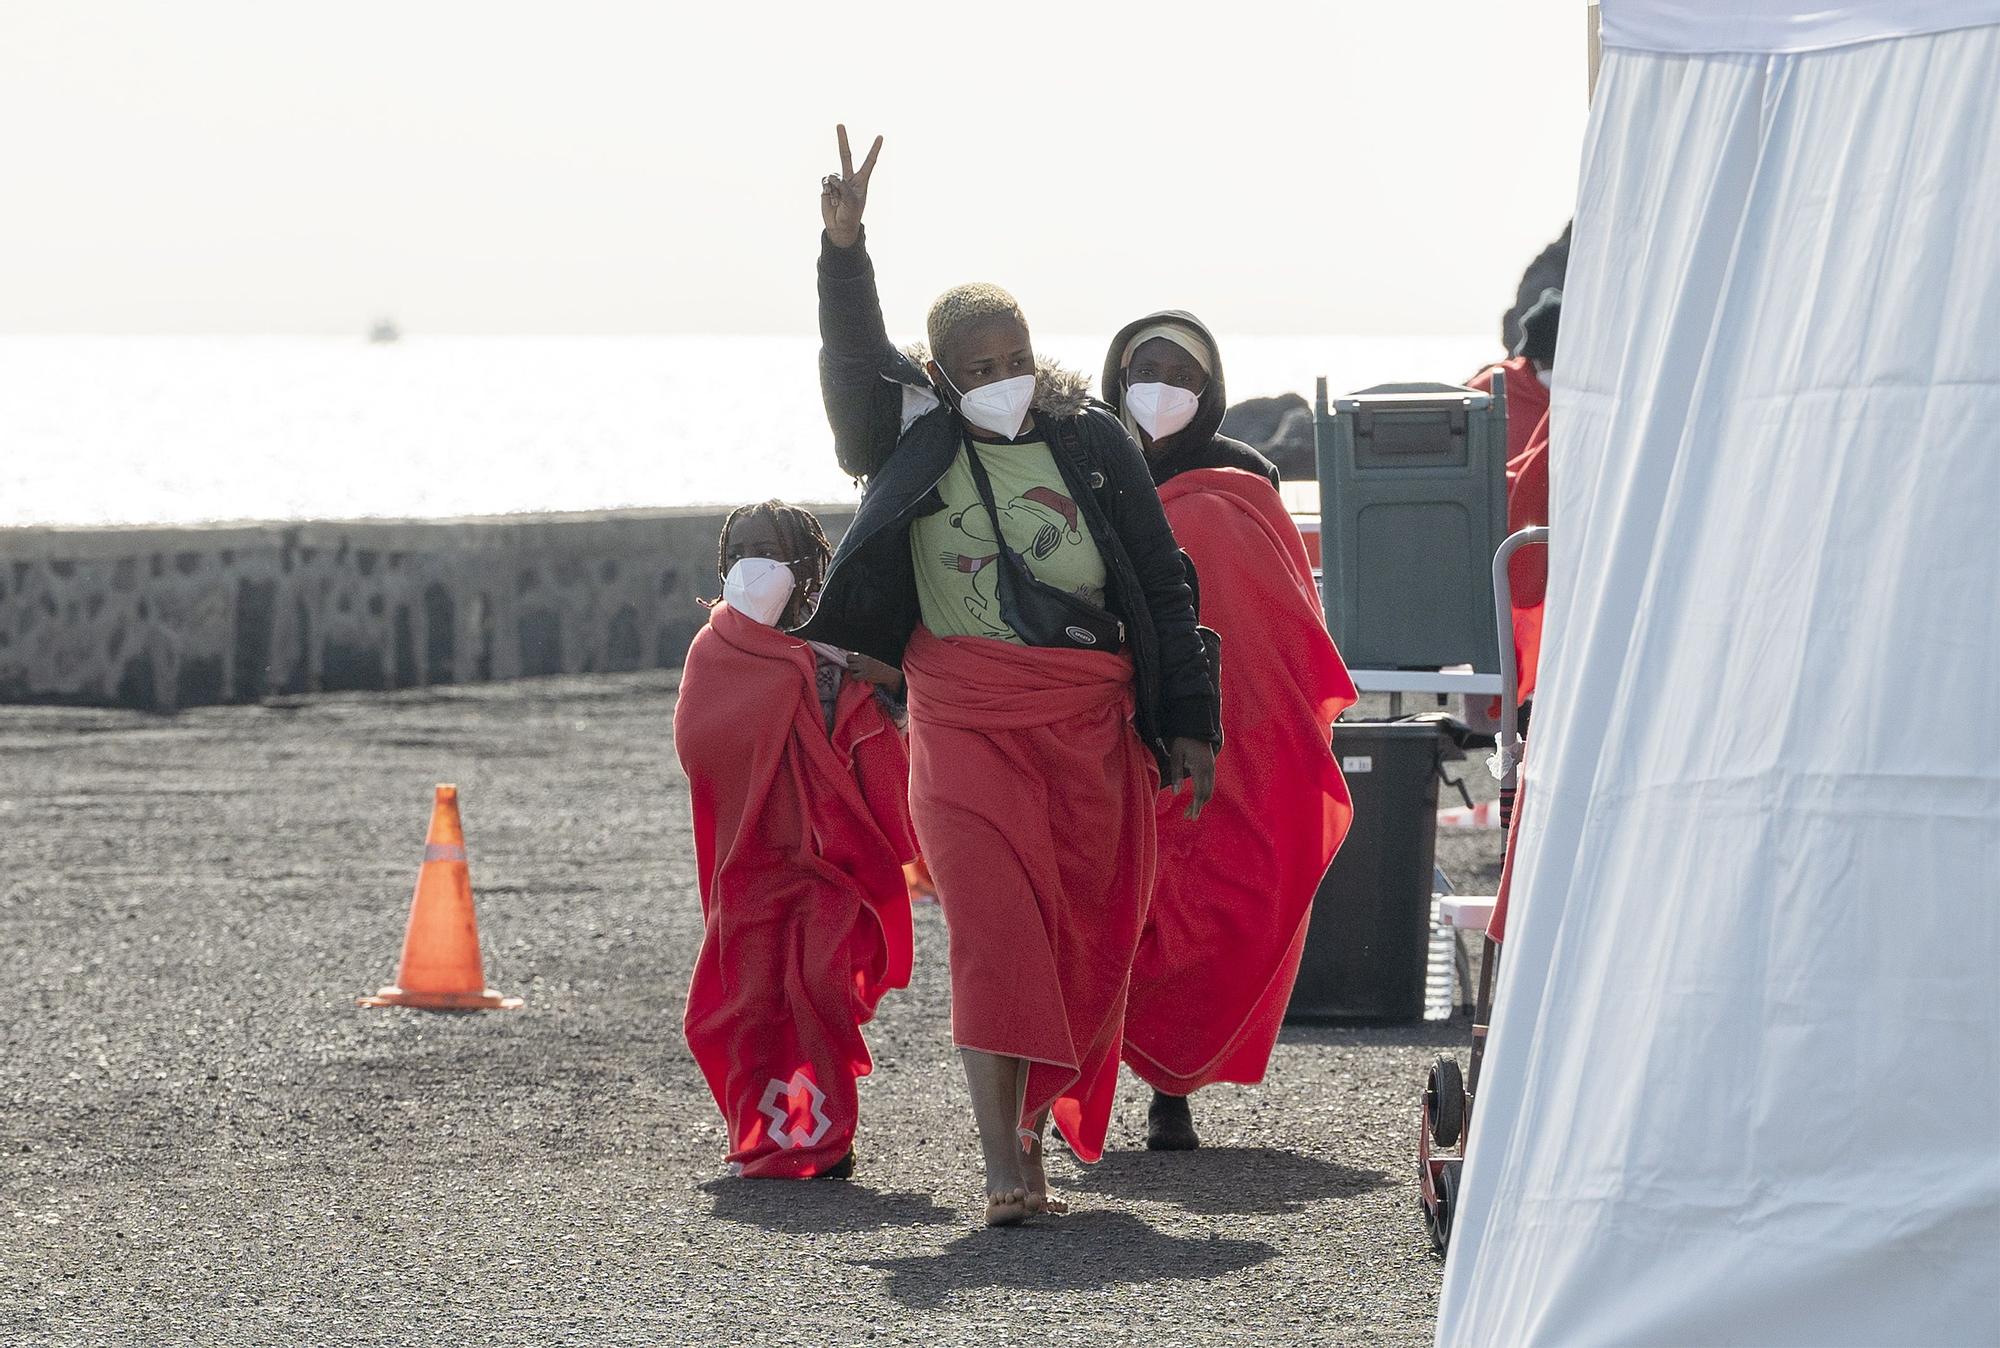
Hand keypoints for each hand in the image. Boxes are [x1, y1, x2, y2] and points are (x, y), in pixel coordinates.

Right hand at [820, 124, 881, 248]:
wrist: (839, 227)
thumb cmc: (851, 215)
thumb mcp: (852, 201)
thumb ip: (844, 186)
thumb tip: (833, 176)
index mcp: (861, 181)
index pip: (869, 162)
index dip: (874, 149)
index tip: (881, 136)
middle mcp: (849, 178)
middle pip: (845, 156)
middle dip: (842, 140)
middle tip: (839, 124)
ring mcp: (837, 182)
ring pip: (833, 174)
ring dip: (835, 187)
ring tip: (838, 201)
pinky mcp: (827, 187)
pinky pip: (825, 182)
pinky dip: (828, 190)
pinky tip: (832, 200)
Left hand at [847, 652, 902, 691]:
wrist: (888, 673)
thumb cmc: (881, 665)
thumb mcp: (872, 657)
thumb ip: (864, 656)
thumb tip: (856, 656)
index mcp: (865, 655)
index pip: (850, 655)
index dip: (851, 659)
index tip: (854, 663)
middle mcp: (863, 659)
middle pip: (848, 659)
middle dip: (850, 663)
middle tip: (855, 668)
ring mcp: (864, 667)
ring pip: (850, 667)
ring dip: (853, 670)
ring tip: (858, 673)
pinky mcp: (865, 675)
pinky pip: (854, 676)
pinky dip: (855, 677)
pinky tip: (860, 678)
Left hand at [1165, 737, 1216, 820]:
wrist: (1196, 727)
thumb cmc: (1183, 741)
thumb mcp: (1176, 756)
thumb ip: (1176, 774)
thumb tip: (1176, 793)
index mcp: (1201, 768)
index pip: (1200, 792)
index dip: (1196, 806)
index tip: (1191, 817)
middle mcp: (1209, 770)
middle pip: (1206, 794)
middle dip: (1198, 806)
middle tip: (1188, 816)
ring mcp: (1212, 768)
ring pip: (1209, 789)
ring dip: (1201, 801)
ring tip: (1190, 810)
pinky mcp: (1211, 766)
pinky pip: (1209, 783)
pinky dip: (1204, 793)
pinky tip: (1196, 798)